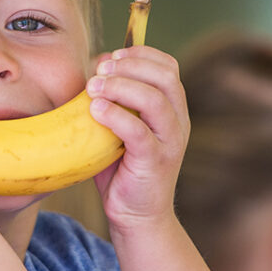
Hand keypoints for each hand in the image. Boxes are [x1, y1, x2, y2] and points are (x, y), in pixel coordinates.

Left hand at [86, 46, 188, 231]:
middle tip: (100, 70)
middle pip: (165, 76)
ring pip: (154, 100)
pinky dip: (115, 115)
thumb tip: (97, 65)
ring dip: (120, 87)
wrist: (137, 217)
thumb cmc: (123, 170)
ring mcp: (170, 142)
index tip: (112, 56)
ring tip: (93, 88)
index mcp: (173, 109)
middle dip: (129, 66)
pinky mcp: (156, 161)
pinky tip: (95, 110)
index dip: (140, 53)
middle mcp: (178, 121)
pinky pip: (138, 131)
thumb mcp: (120, 128)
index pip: (168, 66)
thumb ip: (112, 99)